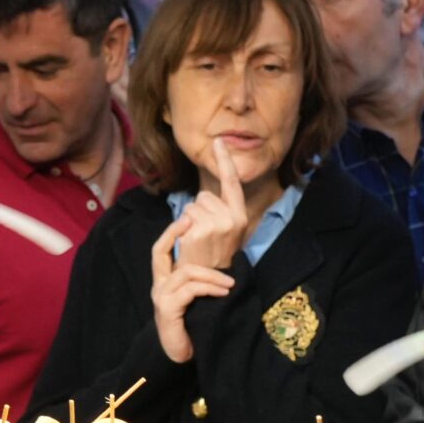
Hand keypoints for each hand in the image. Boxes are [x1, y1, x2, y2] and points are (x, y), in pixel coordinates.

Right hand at [150, 218, 234, 362]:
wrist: (180, 356)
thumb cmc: (193, 327)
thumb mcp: (198, 298)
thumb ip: (202, 280)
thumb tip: (224, 260)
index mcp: (164, 281)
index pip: (160, 249)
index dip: (170, 232)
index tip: (186, 218)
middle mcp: (158, 286)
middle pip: (158, 251)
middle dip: (175, 234)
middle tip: (194, 224)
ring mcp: (161, 297)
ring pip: (185, 272)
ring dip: (212, 275)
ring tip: (230, 282)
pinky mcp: (167, 309)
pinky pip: (190, 290)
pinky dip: (209, 288)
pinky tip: (223, 292)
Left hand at [172, 147, 252, 270]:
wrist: (211, 282)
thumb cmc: (215, 253)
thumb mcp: (226, 229)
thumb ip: (220, 208)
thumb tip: (206, 192)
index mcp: (240, 215)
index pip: (232, 183)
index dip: (225, 161)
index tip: (219, 141)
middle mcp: (232, 218)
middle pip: (204, 195)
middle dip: (199, 209)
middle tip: (204, 232)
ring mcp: (216, 225)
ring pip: (192, 205)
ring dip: (190, 219)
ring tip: (198, 238)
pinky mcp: (199, 232)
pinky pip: (184, 216)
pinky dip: (183, 227)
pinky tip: (190, 243)